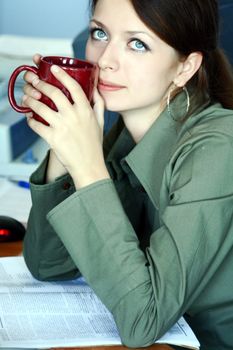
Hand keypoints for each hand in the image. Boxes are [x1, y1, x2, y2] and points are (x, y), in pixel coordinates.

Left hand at [23, 64, 109, 188]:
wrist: (89, 166)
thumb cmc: (94, 145)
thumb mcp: (100, 123)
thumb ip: (99, 105)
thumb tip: (96, 91)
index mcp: (86, 111)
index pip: (74, 87)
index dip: (62, 75)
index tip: (54, 68)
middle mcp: (74, 117)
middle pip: (54, 93)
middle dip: (41, 84)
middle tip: (35, 80)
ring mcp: (62, 127)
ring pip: (41, 108)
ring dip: (31, 101)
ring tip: (27, 98)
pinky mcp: (53, 138)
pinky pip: (37, 126)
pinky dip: (30, 121)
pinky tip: (29, 118)